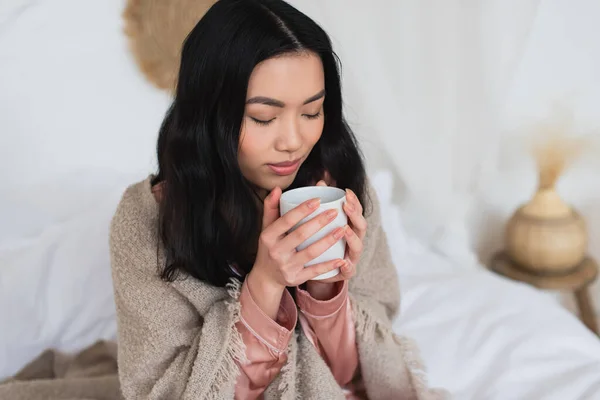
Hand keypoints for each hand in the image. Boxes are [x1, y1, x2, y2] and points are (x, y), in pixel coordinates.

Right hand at [247, 186, 346, 317]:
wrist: (265, 276)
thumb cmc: (270, 246)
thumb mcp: (266, 228)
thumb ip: (271, 208)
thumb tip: (277, 188)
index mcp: (268, 236)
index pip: (286, 220)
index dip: (302, 209)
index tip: (318, 199)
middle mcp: (276, 252)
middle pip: (301, 234)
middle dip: (319, 222)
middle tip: (335, 212)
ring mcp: (286, 266)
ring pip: (311, 252)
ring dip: (328, 240)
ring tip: (342, 229)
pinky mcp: (295, 278)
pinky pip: (314, 271)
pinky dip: (328, 265)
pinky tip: (341, 258)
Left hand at [304, 180, 366, 296]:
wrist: (312, 270)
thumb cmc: (316, 242)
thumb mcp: (317, 223)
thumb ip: (319, 204)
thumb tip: (320, 181)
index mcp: (349, 226)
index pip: (356, 212)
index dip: (354, 202)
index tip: (346, 191)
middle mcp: (353, 240)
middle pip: (361, 226)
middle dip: (355, 215)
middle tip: (346, 205)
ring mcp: (351, 256)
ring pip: (357, 247)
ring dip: (352, 238)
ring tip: (344, 229)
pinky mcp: (345, 272)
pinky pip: (349, 270)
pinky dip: (347, 266)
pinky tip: (343, 262)